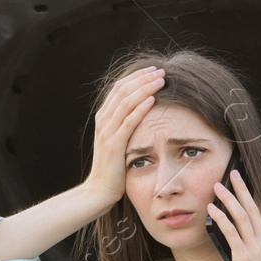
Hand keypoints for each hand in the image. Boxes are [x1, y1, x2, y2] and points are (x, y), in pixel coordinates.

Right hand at [81, 65, 164, 207]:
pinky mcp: (114, 144)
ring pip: (126, 101)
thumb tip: (142, 113)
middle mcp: (103, 120)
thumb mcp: (119, 142)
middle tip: (161, 71)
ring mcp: (107, 132)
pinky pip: (128, 121)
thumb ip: (125, 126)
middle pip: (122, 90)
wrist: (99, 190)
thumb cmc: (114, 168)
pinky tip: (153, 99)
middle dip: (143, 78)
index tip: (153, 70)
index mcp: (104, 118)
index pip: (119, 88)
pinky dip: (141, 108)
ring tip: (161, 80)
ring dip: (145, 88)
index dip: (136, 77)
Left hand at [208, 170, 260, 260]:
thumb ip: (257, 253)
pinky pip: (232, 232)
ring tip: (218, 186)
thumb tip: (241, 242)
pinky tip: (212, 210)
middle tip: (234, 173)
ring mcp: (257, 250)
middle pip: (254, 210)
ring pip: (242, 216)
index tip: (246, 186)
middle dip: (243, 190)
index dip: (254, 199)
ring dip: (229, 199)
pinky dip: (221, 218)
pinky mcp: (244, 257)